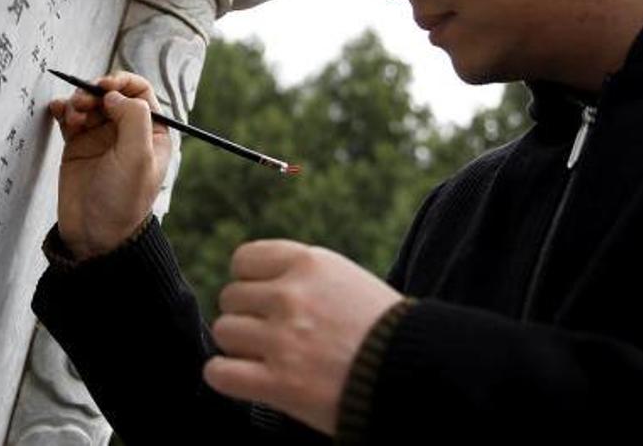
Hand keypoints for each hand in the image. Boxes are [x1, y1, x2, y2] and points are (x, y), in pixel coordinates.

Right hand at [47, 71, 171, 260]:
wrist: (94, 235)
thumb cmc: (122, 201)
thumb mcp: (138, 158)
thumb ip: (133, 118)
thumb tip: (114, 94)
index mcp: (152, 132)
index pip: (140, 91)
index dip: (121, 82)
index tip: (104, 86)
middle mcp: (127, 131)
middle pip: (110, 93)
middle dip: (93, 92)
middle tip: (82, 104)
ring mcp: (101, 137)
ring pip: (88, 102)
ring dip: (77, 101)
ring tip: (71, 117)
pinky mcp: (78, 145)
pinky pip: (69, 117)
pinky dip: (62, 109)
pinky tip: (57, 113)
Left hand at [204, 240, 402, 435]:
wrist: (422, 375)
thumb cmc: (387, 331)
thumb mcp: (347, 280)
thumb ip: (302, 276)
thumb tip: (255, 282)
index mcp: (309, 263)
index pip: (243, 260)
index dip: (250, 283)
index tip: (263, 300)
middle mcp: (291, 295)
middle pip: (231, 298)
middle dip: (247, 317)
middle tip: (272, 336)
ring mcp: (283, 339)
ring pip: (224, 332)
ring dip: (240, 347)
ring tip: (267, 358)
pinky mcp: (280, 383)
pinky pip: (219, 373)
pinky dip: (225, 377)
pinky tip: (244, 379)